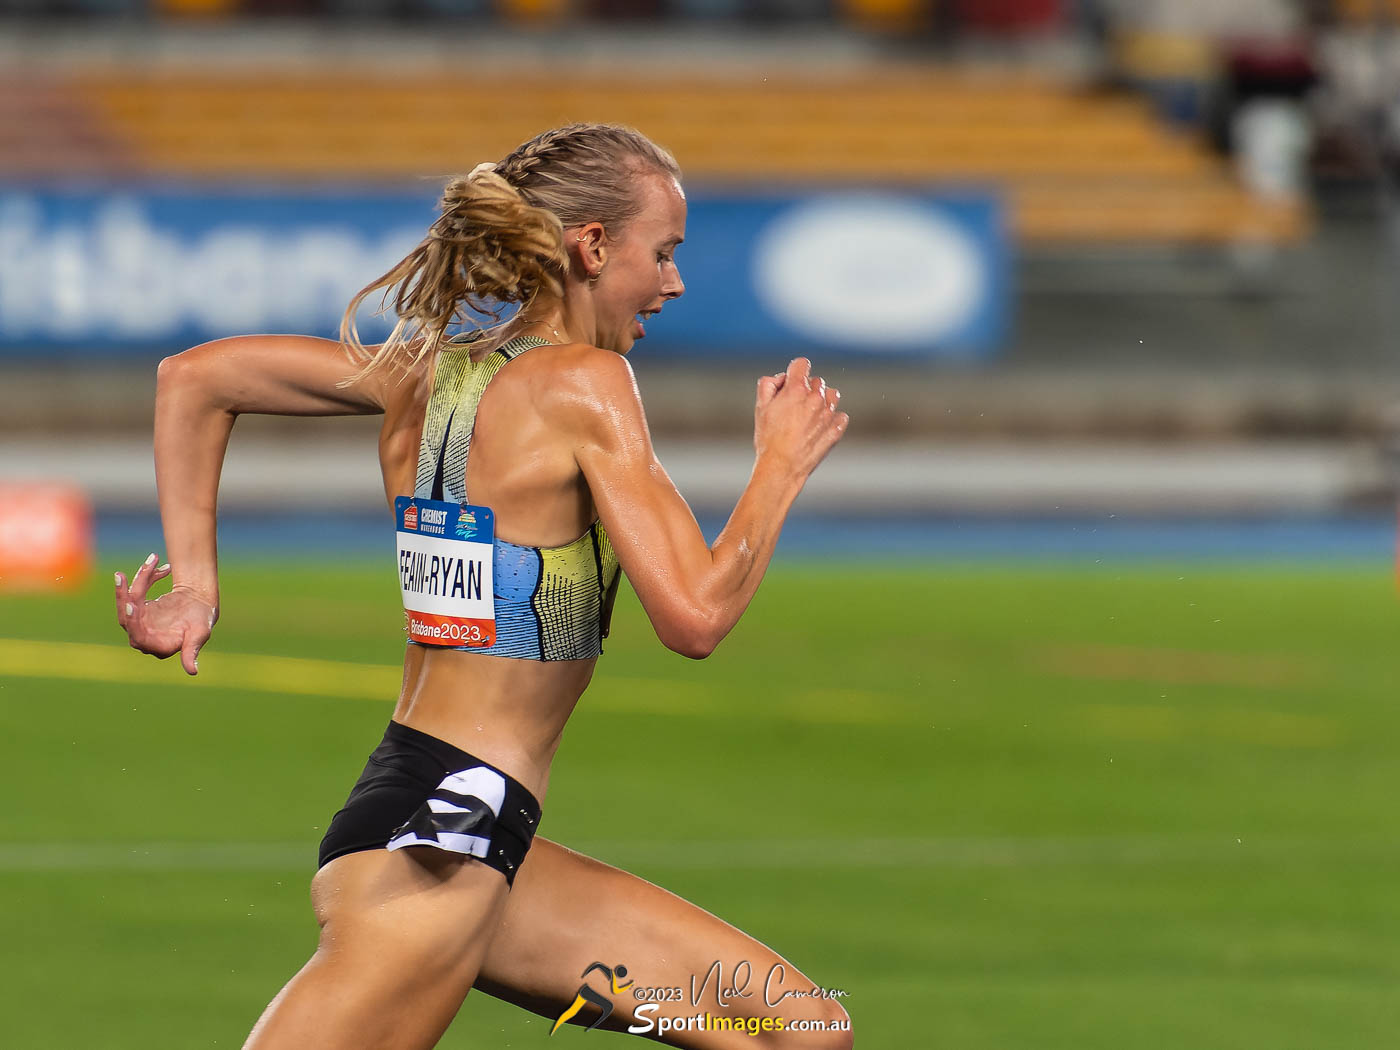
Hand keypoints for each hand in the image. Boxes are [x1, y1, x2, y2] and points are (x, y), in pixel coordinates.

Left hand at [114, 553, 218, 675]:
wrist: (201, 604)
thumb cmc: (202, 621)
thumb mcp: (199, 635)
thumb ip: (191, 651)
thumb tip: (193, 671)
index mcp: (156, 645)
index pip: (137, 636)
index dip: (133, 621)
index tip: (132, 604)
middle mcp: (143, 635)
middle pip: (127, 615)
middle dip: (125, 595)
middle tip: (124, 576)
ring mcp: (138, 620)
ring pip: (128, 600)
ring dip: (138, 579)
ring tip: (151, 560)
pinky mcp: (137, 606)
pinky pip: (135, 589)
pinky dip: (146, 576)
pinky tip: (160, 565)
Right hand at [754, 357, 848, 477]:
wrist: (782, 466)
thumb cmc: (768, 438)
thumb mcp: (760, 407)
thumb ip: (769, 384)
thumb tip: (782, 379)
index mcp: (796, 389)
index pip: (802, 364)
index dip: (794, 372)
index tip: (791, 383)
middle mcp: (816, 398)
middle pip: (816, 381)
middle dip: (806, 389)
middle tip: (793, 407)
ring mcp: (828, 413)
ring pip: (831, 395)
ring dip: (821, 401)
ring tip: (809, 416)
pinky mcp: (836, 428)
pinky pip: (839, 415)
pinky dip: (831, 419)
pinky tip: (818, 428)